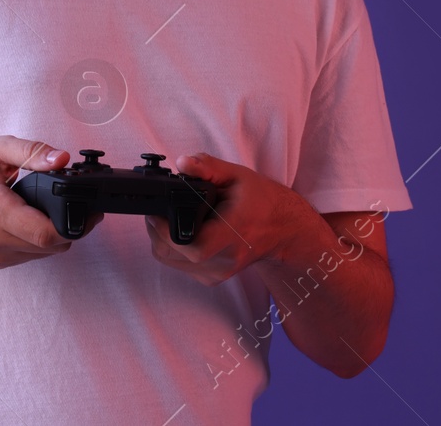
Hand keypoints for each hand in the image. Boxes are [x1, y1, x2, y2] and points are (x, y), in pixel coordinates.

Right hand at [0, 135, 100, 268]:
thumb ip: (32, 152)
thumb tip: (61, 159)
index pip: (48, 234)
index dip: (76, 224)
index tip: (89, 212)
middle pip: (51, 247)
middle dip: (70, 228)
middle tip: (77, 207)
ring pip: (42, 254)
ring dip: (54, 237)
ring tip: (51, 210)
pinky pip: (28, 256)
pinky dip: (38, 242)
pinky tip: (32, 220)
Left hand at [144, 152, 320, 285]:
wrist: (283, 229)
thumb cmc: (262, 201)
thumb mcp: (237, 176)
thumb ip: (208, 167)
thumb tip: (182, 162)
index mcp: (231, 234)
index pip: (189, 245)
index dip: (165, 228)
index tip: (159, 209)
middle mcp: (223, 260)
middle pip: (170, 253)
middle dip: (158, 229)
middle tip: (160, 209)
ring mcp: (217, 273)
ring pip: (170, 261)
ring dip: (163, 239)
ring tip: (172, 218)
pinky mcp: (212, 278)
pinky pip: (179, 266)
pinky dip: (173, 249)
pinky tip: (184, 232)